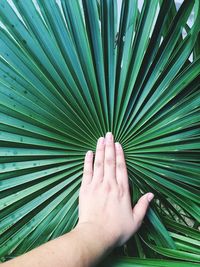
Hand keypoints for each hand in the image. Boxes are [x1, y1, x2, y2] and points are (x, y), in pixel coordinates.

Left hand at [77, 132, 153, 249]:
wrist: (95, 236)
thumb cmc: (116, 230)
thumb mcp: (135, 221)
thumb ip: (143, 206)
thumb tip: (151, 195)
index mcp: (122, 190)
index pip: (121, 167)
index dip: (120, 154)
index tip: (118, 144)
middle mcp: (109, 184)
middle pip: (110, 161)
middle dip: (109, 146)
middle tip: (108, 134)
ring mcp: (96, 185)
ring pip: (99, 163)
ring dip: (100, 150)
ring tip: (100, 138)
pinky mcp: (85, 189)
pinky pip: (86, 172)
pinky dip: (88, 161)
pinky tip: (88, 153)